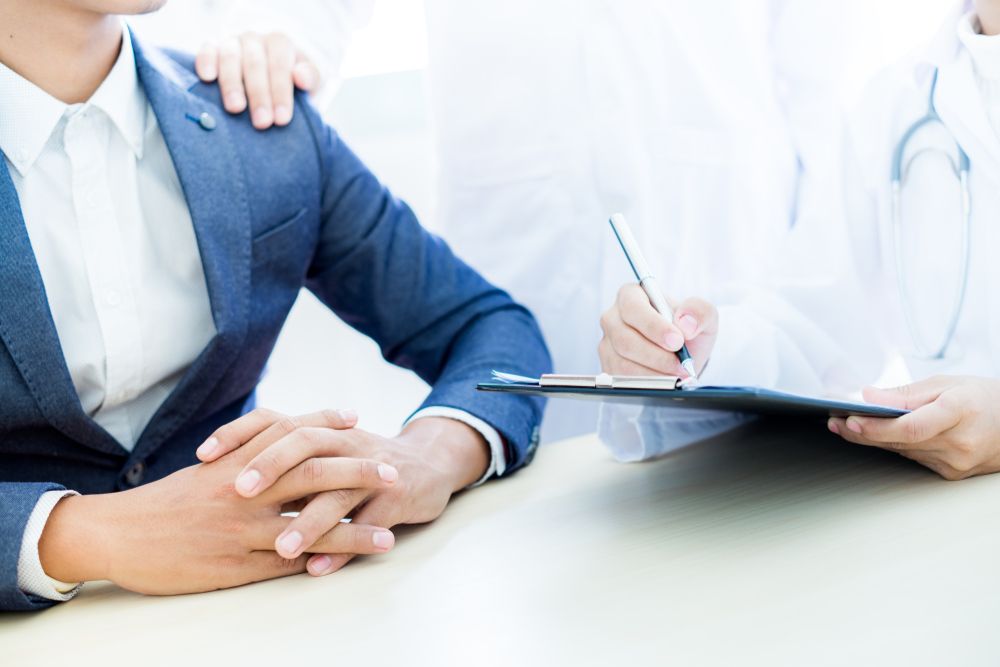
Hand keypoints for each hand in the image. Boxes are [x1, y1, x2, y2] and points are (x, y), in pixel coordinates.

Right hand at [38, 409, 395, 594]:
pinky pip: (284, 563)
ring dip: (352, 531)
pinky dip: (317, 562)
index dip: (324, 422)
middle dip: (356, 472)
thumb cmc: (165, 502)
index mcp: (236, 461)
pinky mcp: (234, 564)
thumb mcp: (205, 471)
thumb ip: (244, 458)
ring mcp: (241, 528)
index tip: (356, 417)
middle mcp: (244, 489)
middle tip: (392, 470)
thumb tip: (280, 445)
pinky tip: (345, 565)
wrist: (117, 534)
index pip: (289, 432)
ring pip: (308, 525)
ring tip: (387, 537)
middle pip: (311, 473)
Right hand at [195, 32, 320, 129]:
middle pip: (255, 64)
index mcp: (280, 43)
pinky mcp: (213, 48)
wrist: (270, 73)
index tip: (282, 119)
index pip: (280, 66)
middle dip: (259, 95)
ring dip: (232, 85)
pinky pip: (207, 50)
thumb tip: (301, 77)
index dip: (281, 93)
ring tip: (236, 109)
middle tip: (262, 122)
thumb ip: (310, 78)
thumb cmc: (292, 81)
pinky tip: (207, 78)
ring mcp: (232, 42)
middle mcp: (254, 40)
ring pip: (230, 58)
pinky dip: (206, 62)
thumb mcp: (309, 80)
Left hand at [198, 414, 489, 575]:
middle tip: (238, 494)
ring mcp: (371, 472)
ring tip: (280, 548)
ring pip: (338, 492)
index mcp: (320, 432)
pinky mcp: (396, 499)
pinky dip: (343, 548)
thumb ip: (284, 458)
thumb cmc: (361, 463)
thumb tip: (223, 469)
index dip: (238, 433)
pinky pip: (367, 523)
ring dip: (309, 522)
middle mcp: (344, 444)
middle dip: (271, 467)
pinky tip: (319, 569)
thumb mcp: (323, 451)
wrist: (427, 465)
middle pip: (305, 446)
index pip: (274, 420)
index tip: (202, 455)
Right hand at [599, 284, 717, 376]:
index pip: (633, 308)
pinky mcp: (608, 366)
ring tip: (677, 374)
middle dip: (656, 356)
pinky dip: (646, 383)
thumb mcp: (703, 315)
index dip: (654, 326)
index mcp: (631, 295)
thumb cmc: (687, 330)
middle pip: (625, 339)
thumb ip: (699, 311)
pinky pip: (622, 379)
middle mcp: (613, 318)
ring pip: (622, 362)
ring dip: (654, 372)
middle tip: (681, 364)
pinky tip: (665, 382)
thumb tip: (685, 322)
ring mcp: (607, 344)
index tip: (677, 341)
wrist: (682, 356)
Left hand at [828, 376, 999, 479]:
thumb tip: (868, 396)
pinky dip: (895, 446)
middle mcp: (959, 442)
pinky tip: (876, 436)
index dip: (877, 427)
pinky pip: (913, 458)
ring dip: (873, 440)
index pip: (911, 427)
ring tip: (845, 425)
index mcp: (960, 411)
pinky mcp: (951, 474)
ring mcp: (956, 462)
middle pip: (900, 441)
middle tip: (835, 422)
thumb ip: (904, 393)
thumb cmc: (983, 398)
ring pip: (902, 451)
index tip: (850, 420)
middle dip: (863, 432)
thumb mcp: (946, 383)